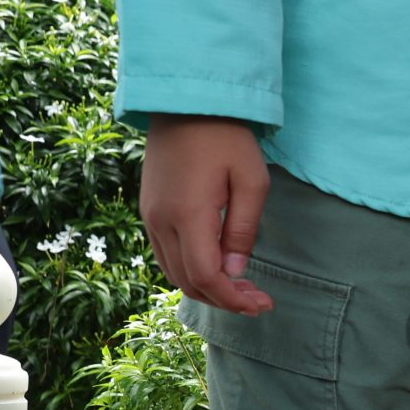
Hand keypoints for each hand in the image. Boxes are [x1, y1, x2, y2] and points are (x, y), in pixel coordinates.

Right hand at [139, 117, 271, 314]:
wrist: (184, 104)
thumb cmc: (226, 138)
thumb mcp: (252, 181)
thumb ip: (243, 229)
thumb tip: (237, 271)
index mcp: (188, 215)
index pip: (205, 276)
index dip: (232, 298)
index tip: (261, 305)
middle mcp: (161, 221)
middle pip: (187, 280)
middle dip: (223, 298)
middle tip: (258, 300)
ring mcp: (150, 216)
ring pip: (172, 271)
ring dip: (205, 286)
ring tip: (241, 287)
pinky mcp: (148, 210)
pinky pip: (165, 253)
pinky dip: (190, 270)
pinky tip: (217, 267)